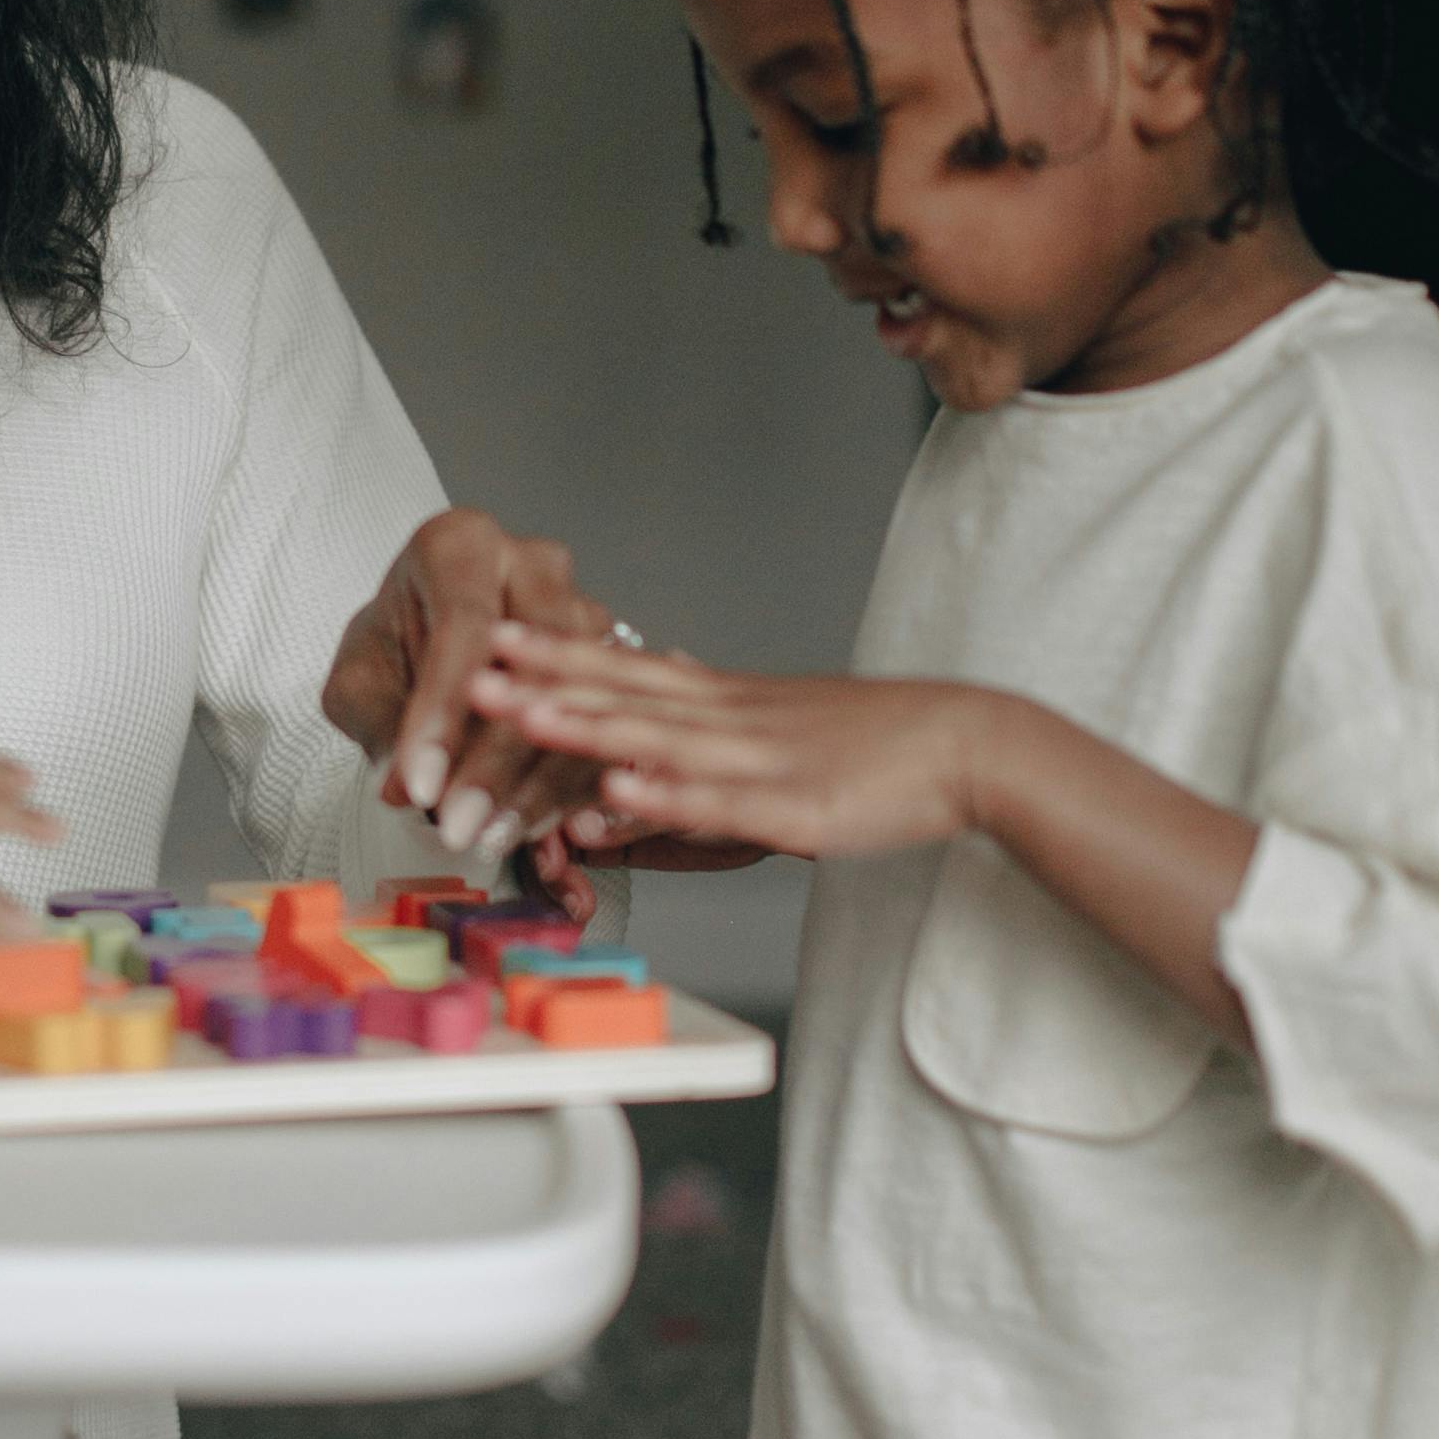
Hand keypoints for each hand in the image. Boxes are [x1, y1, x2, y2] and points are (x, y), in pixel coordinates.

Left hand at [318, 506, 617, 858]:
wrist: (427, 638)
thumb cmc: (395, 647)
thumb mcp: (363, 678)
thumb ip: (380, 725)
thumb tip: (405, 787)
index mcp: (463, 545)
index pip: (461, 629)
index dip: (442, 716)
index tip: (420, 786)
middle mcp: (533, 564)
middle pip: (533, 666)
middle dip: (493, 761)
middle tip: (458, 825)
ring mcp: (583, 608)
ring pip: (578, 701)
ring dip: (534, 785)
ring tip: (490, 837)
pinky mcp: (611, 659)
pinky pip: (603, 726)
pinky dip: (568, 787)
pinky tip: (537, 831)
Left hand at [466, 624, 982, 864]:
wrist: (966, 745)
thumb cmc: (875, 745)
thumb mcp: (780, 721)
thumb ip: (713, 714)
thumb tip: (659, 685)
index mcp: (727, 701)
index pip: (627, 669)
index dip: (558, 651)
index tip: (494, 633)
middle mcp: (733, 718)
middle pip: (627, 694)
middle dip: (545, 681)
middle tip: (472, 665)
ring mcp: (761, 759)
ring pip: (661, 740)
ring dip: (589, 726)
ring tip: (522, 715)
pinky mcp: (795, 805)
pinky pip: (719, 801)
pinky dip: (667, 795)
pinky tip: (618, 793)